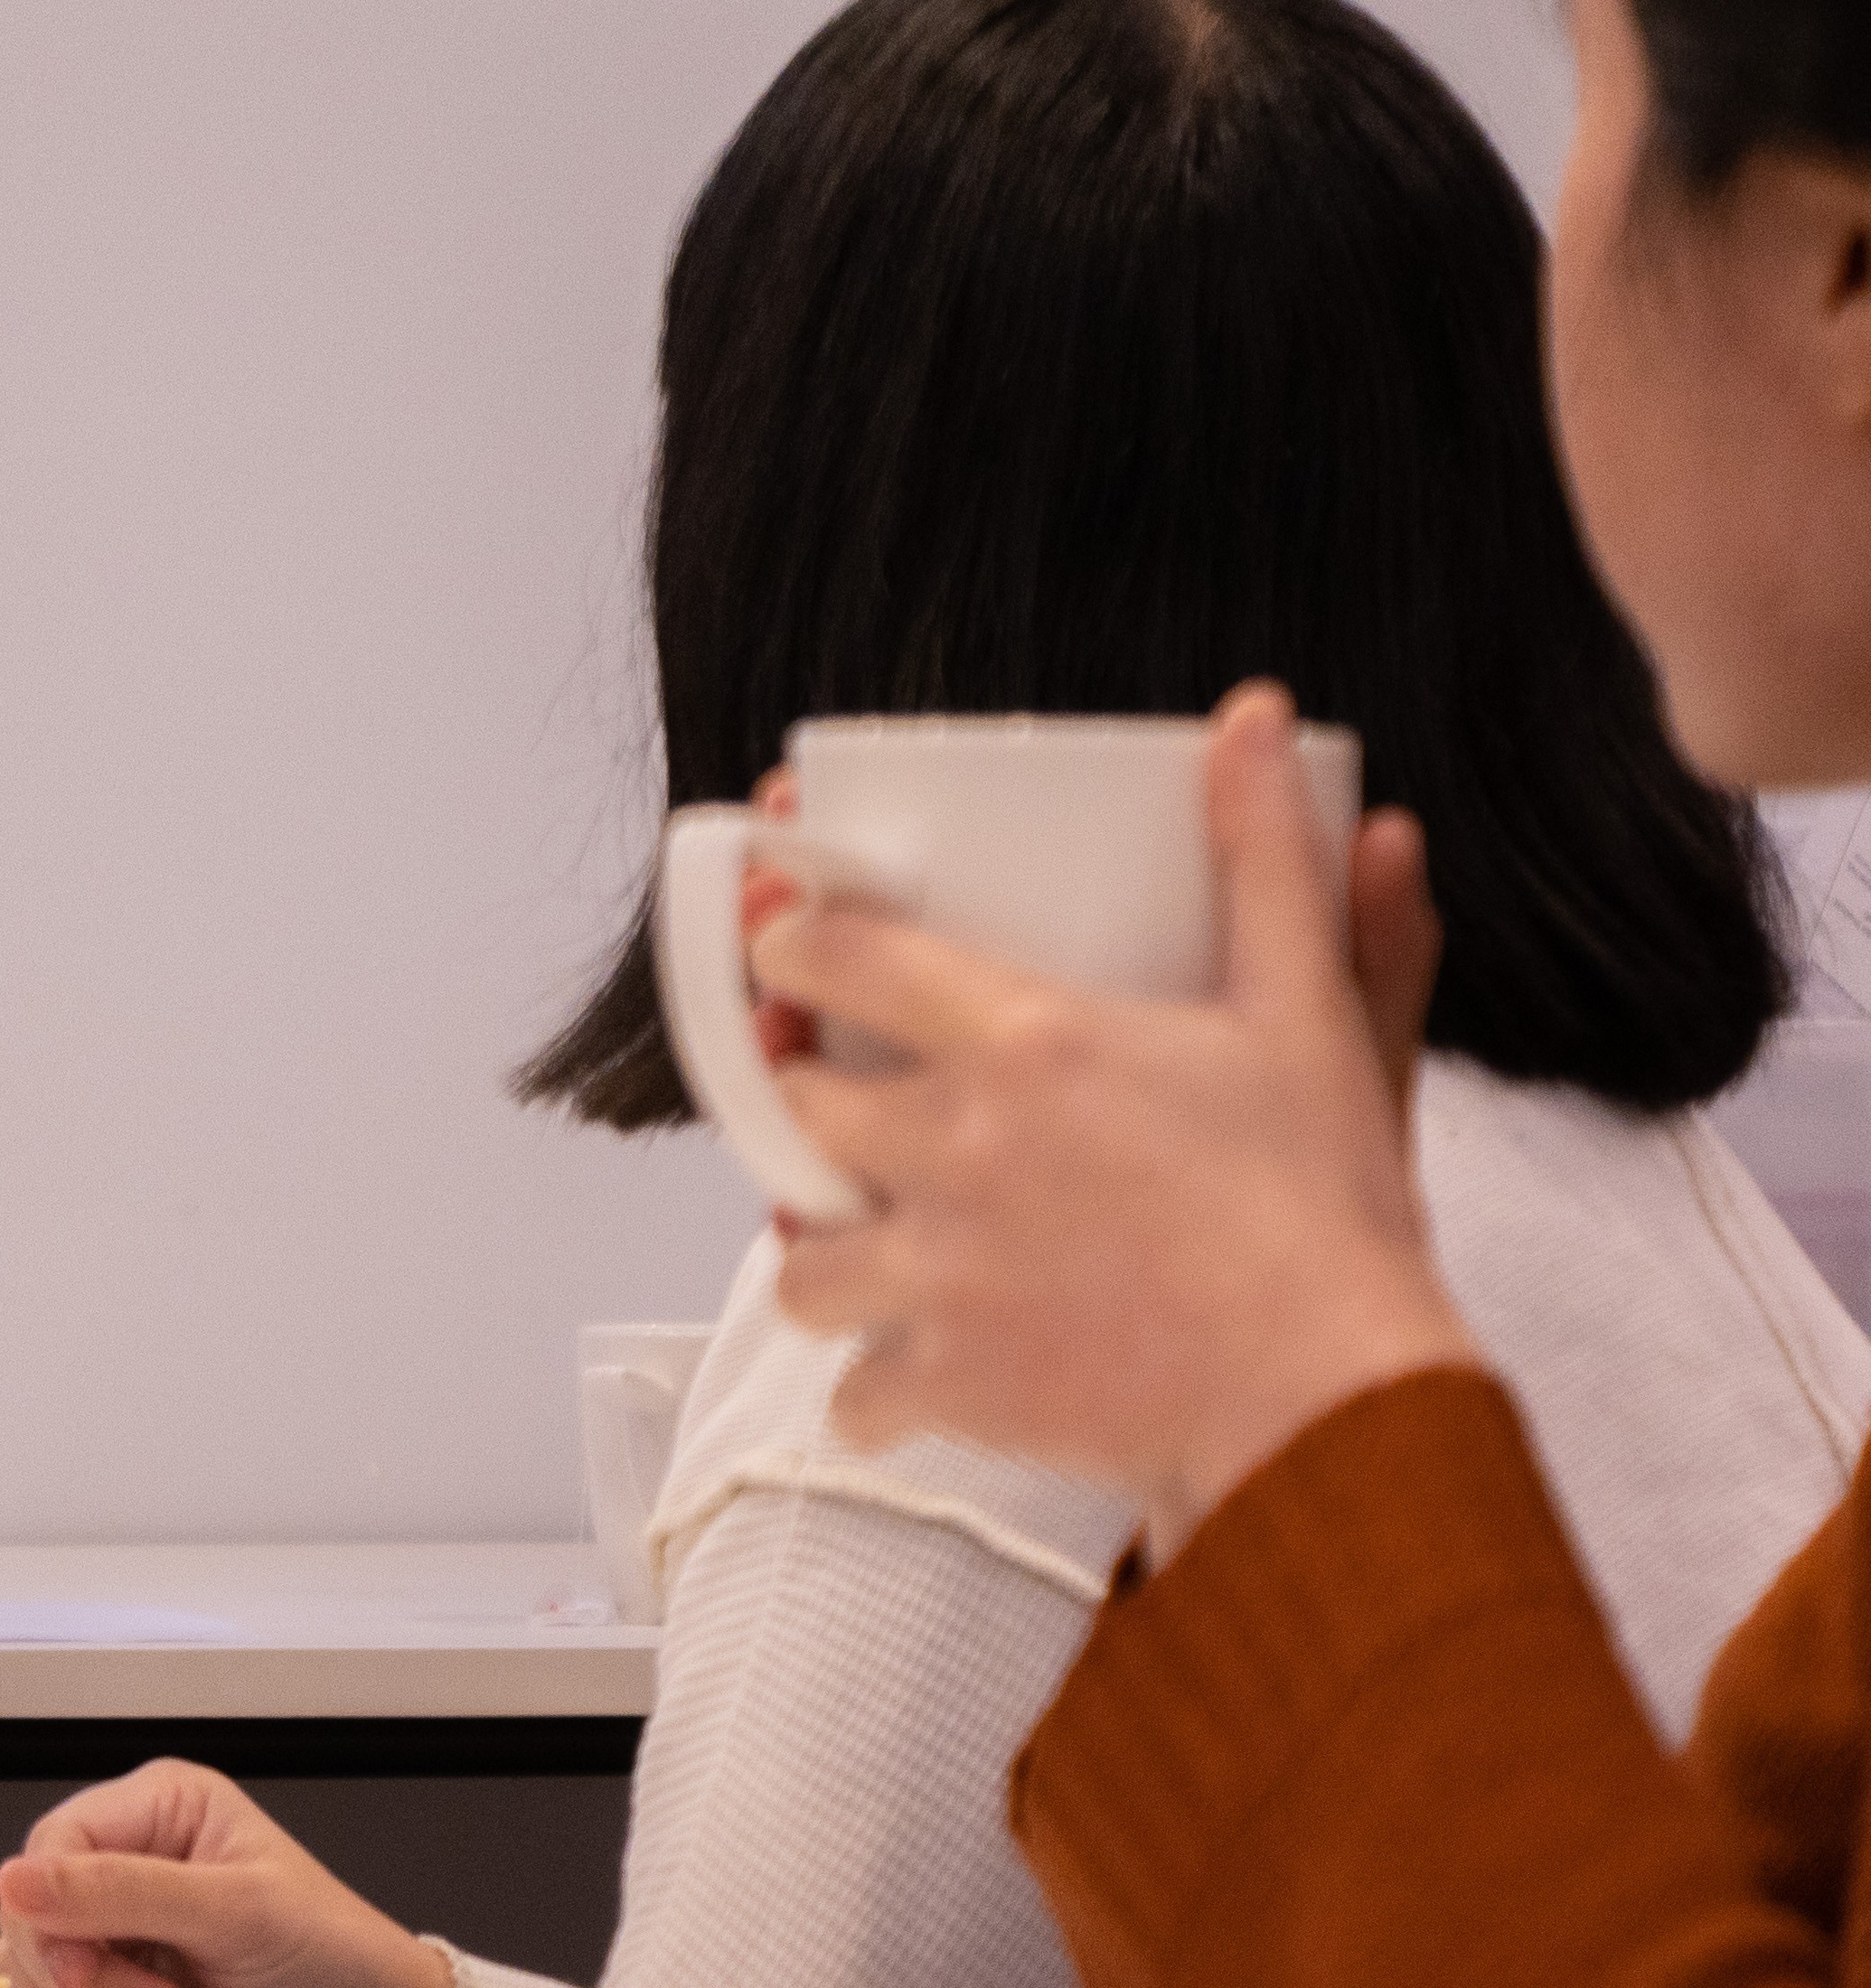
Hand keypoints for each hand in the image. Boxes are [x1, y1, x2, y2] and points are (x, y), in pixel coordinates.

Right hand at [0, 1761, 437, 1987]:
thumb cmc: (331, 1951)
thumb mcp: (234, 1913)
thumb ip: (124, 1893)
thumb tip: (15, 1880)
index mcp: (160, 1804)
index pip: (53, 1842)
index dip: (48, 1905)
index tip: (77, 1969)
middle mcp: (134, 1852)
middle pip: (36, 1900)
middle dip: (71, 1958)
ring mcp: (126, 1916)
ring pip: (46, 1950)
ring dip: (89, 1986)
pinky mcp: (126, 1968)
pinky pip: (67, 1980)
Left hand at [760, 684, 1472, 1539]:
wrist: (1341, 1405)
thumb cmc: (1326, 1216)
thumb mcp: (1308, 1018)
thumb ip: (1268, 868)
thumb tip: (1249, 723)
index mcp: (1021, 1045)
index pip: (835, 954)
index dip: (789, 940)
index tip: (786, 944)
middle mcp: (952, 1149)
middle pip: (796, 1107)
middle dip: (806, 1110)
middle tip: (841, 1116)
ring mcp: (940, 1274)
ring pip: (800, 1262)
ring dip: (827, 1260)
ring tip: (874, 1258)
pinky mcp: (954, 1384)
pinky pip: (857, 1396)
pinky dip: (876, 1398)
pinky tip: (912, 1383)